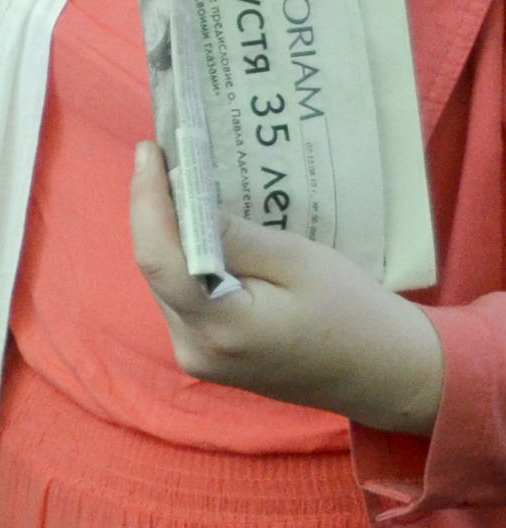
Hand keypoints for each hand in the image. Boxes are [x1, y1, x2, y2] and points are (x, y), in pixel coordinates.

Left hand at [130, 142, 444, 433]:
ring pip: (166, 283)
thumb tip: (184, 199)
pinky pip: (182, 299)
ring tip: (179, 185)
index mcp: (221, 327)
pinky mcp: (204, 356)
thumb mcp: (300, 261)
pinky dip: (187, 263)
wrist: (381, 374)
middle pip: (157, 270)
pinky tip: (199, 231)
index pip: (159, 259)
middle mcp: (194, 348)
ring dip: (169, 237)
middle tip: (164, 158)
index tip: (147, 152)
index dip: (146, 202)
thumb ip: (237, 236)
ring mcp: (195, 357)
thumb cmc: (352, 314)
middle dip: (156, 213)